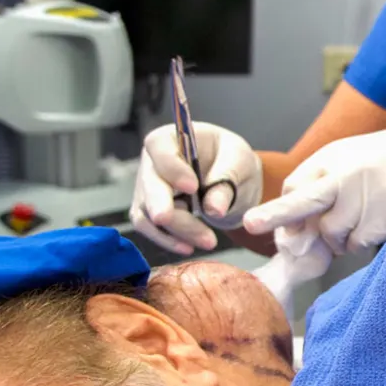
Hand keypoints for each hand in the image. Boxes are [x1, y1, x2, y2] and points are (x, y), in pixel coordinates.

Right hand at [130, 121, 263, 254]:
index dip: (172, 168)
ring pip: (149, 213)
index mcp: (171, 138)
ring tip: (208, 241)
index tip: (192, 186)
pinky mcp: (150, 212)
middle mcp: (152, 162)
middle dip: (165, 208)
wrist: (230, 179)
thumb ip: (226, 178)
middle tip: (178, 223)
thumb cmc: (231, 159)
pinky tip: (189, 247)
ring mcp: (147, 189)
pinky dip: (169, 241)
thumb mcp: (239, 161)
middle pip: (149, 185)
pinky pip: (151, 230)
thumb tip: (214, 209)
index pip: (160, 148)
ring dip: (176, 231)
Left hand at [242, 121, 385, 255]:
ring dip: (341, 238)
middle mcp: (343, 177)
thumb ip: (328, 184)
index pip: (294, 188)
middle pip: (299, 206)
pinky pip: (357, 244)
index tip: (266, 223)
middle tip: (252, 224)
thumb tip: (299, 227)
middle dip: (275, 218)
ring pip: (332, 236)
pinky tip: (381, 220)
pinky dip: (363, 241)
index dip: (284, 210)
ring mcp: (361, 200)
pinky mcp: (380, 221)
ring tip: (367, 215)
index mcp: (334, 158)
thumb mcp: (357, 158)